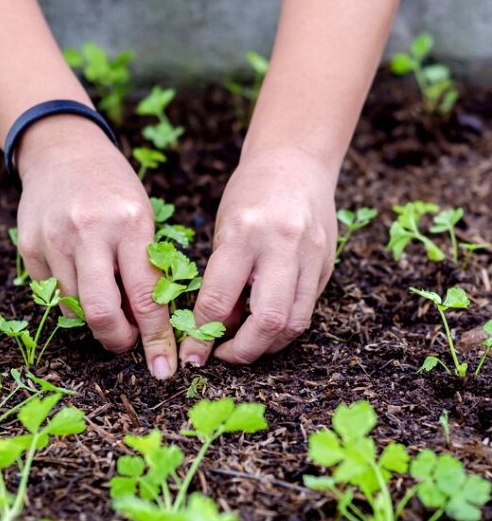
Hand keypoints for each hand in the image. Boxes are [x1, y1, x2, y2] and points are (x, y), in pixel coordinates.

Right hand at [15, 115, 177, 378]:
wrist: (61, 149)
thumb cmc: (112, 188)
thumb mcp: (141, 216)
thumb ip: (144, 266)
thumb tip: (149, 325)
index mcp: (129, 224)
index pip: (146, 296)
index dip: (156, 338)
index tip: (163, 366)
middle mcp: (89, 232)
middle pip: (100, 311)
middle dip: (117, 339)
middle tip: (127, 342)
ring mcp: (53, 239)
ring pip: (72, 307)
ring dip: (92, 317)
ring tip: (104, 302)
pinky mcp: (29, 246)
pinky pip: (49, 291)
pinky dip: (67, 295)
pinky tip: (76, 274)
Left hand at [179, 147, 337, 365]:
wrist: (295, 162)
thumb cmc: (249, 196)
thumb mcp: (223, 230)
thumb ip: (221, 279)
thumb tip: (213, 329)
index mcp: (244, 234)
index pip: (219, 299)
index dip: (202, 334)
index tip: (193, 354)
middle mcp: (282, 246)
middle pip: (267, 319)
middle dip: (243, 351)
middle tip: (222, 357)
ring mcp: (311, 257)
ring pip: (294, 322)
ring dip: (268, 346)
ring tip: (245, 347)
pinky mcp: (327, 266)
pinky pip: (307, 309)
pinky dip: (285, 328)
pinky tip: (266, 329)